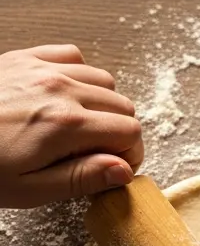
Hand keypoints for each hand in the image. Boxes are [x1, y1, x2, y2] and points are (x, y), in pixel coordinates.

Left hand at [0, 45, 142, 208]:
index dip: (130, 155)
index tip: (114, 168)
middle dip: (119, 133)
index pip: (130, 132)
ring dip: (103, 105)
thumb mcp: (29, 189)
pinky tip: (65, 97)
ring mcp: (42, 69)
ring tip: (81, 128)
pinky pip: (72, 56)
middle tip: (97, 154)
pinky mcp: (24, 58)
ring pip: (104, 81)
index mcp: (64, 125)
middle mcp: (59, 90)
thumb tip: (123, 170)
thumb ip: (81, 178)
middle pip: (123, 106)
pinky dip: (79, 76)